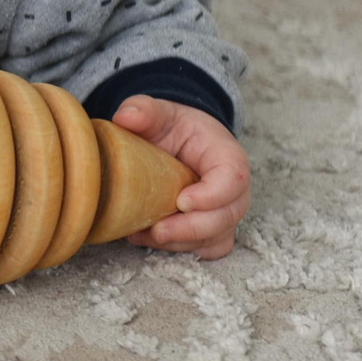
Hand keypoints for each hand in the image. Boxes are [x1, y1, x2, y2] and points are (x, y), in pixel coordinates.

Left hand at [109, 96, 249, 259]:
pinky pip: (204, 250)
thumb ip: (144, 110)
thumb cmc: (173, 129)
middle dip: (191, 229)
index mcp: (227, 156)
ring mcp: (225, 213)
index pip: (233, 179)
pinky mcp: (212, 231)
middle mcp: (234, 190)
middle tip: (158, 230)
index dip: (212, 195)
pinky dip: (179, 249)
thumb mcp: (159, 113)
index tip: (181, 200)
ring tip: (142, 234)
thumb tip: (127, 117)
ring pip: (214, 239)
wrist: (177, 145)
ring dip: (179, 242)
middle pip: (226, 218)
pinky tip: (148, 238)